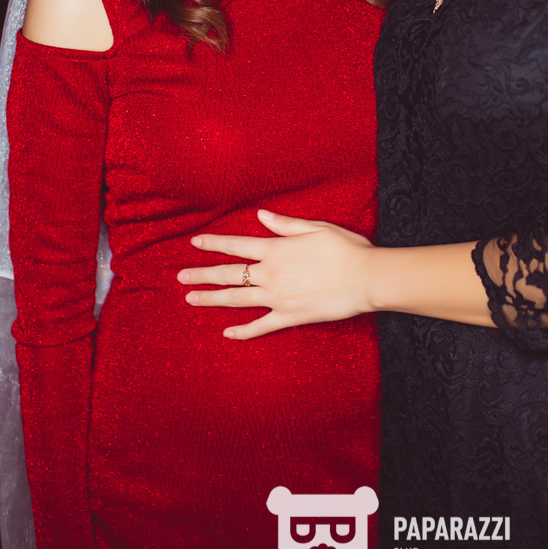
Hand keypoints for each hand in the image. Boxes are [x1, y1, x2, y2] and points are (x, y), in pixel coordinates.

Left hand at [177, 209, 375, 339]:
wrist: (366, 279)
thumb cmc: (345, 249)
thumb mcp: (315, 228)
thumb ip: (284, 224)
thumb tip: (261, 215)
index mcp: (276, 250)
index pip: (236, 245)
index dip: (214, 244)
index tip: (195, 243)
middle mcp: (271, 274)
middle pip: (229, 274)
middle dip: (202, 275)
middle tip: (181, 278)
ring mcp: (278, 298)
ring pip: (237, 300)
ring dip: (212, 299)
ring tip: (192, 299)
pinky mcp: (290, 317)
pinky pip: (261, 326)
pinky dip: (243, 330)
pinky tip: (227, 333)